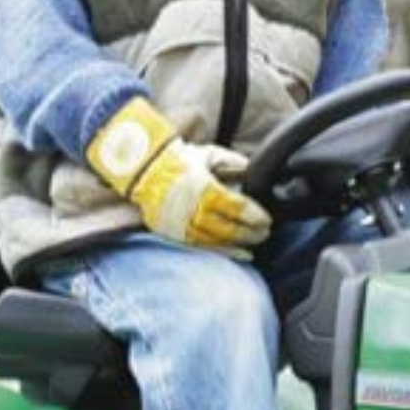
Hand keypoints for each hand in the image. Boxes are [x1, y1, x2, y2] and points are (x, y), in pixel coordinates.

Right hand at [87, 97, 270, 251]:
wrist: (143, 171)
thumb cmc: (178, 161)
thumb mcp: (209, 155)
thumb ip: (234, 163)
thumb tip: (255, 172)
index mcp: (203, 188)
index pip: (236, 207)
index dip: (255, 216)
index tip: (267, 219)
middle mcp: (192, 209)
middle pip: (229, 228)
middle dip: (251, 233)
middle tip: (264, 232)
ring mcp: (182, 225)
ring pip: (217, 241)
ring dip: (239, 244)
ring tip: (253, 242)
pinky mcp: (174, 234)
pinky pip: (203, 248)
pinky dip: (223, 252)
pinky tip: (239, 254)